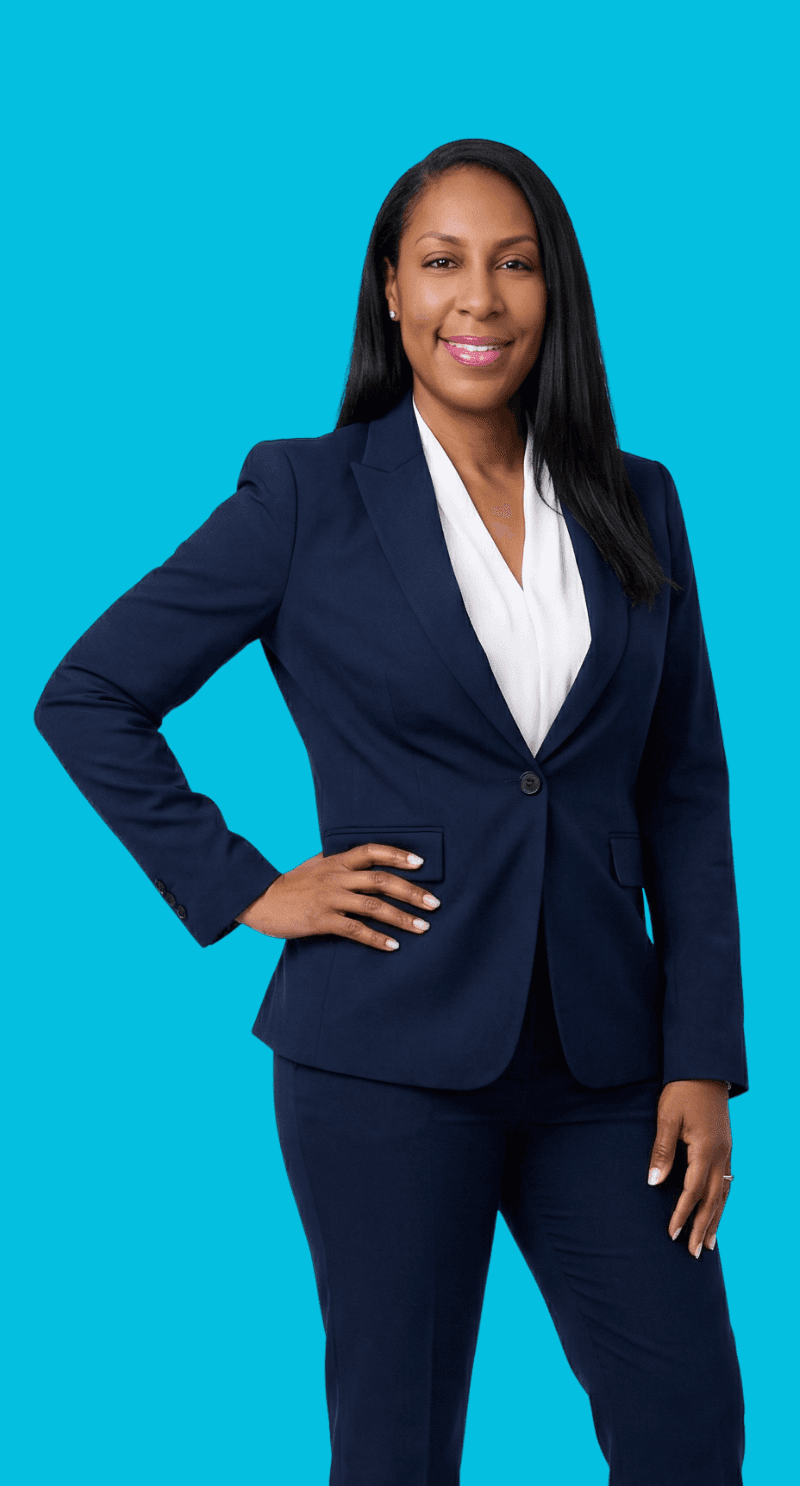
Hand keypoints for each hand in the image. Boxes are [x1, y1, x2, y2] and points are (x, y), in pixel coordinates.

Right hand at [235, 842, 440, 949]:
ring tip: (423, 927)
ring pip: (373, 906)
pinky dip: (376, 938)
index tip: (422, 863)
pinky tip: (393, 946)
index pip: (372, 851)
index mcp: (336, 861)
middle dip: (411, 891)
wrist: (257, 900)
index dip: (398, 855)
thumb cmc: (290, 885)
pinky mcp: (320, 920)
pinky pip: (355, 930)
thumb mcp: (315, 865)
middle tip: (434, 903)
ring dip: (401, 917)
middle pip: (381, 880)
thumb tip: (365, 859)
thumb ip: (339, 861)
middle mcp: (336, 877)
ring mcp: (329, 898)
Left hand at [647, 1079, 732, 1256]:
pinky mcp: (726, 1147)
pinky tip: (718, 1211)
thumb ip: (661, 1151)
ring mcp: (726, 1152)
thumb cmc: (681, 1091)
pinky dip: (722, 1202)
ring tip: (709, 1244)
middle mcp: (721, 1155)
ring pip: (723, 1193)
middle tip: (695, 1254)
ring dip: (716, 1219)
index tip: (673, 1235)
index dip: (683, 1214)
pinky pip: (726, 1181)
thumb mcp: (666, 1118)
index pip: (693, 1190)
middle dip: (703, 1227)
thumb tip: (654, 1182)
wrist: (703, 1069)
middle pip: (713, 1199)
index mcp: (706, 1149)